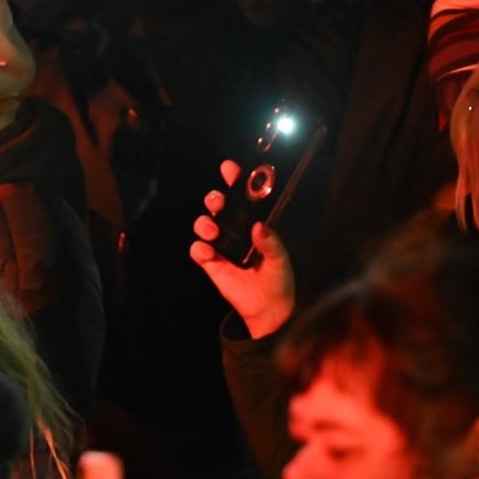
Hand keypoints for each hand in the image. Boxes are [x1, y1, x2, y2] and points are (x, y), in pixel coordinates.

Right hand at [188, 160, 296, 338]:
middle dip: (214, 199)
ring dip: (204, 223)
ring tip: (214, 231)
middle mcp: (235, 231)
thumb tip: (259, 226)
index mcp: (254, 225)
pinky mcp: (211, 264)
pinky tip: (209, 254)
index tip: (230, 168)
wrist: (269, 311)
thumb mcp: (281, 260)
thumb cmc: (279, 280)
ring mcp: (221, 246)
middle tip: (217, 202)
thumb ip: (271, 243)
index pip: (243, 197)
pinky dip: (199, 249)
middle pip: (218, 206)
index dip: (235, 180)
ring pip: (204, 224)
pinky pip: (197, 250)